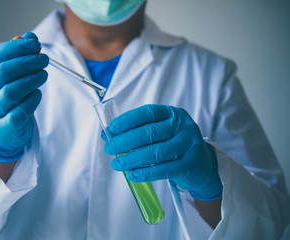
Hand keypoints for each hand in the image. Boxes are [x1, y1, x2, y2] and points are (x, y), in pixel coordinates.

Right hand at [0, 32, 48, 161]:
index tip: (35, 43)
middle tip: (44, 59)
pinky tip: (37, 94)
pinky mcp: (2, 128)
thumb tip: (29, 37)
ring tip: (43, 75)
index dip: (17, 47)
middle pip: (4, 72)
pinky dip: (32, 100)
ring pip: (11, 91)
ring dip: (32, 79)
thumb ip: (18, 58)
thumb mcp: (10, 80)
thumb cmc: (8, 102)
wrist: (3, 133)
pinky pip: (20, 111)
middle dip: (27, 62)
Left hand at [103, 104, 222, 200]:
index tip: (112, 128)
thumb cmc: (173, 144)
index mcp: (173, 114)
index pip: (148, 113)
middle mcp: (183, 126)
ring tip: (117, 164)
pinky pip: (164, 170)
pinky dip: (146, 173)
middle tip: (110, 149)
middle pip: (150, 133)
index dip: (129, 119)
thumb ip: (135, 130)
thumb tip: (107, 134)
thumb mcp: (159, 132)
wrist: (201, 164)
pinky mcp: (190, 164)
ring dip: (132, 159)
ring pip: (156, 152)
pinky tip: (132, 174)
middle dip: (126, 141)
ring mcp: (189, 145)